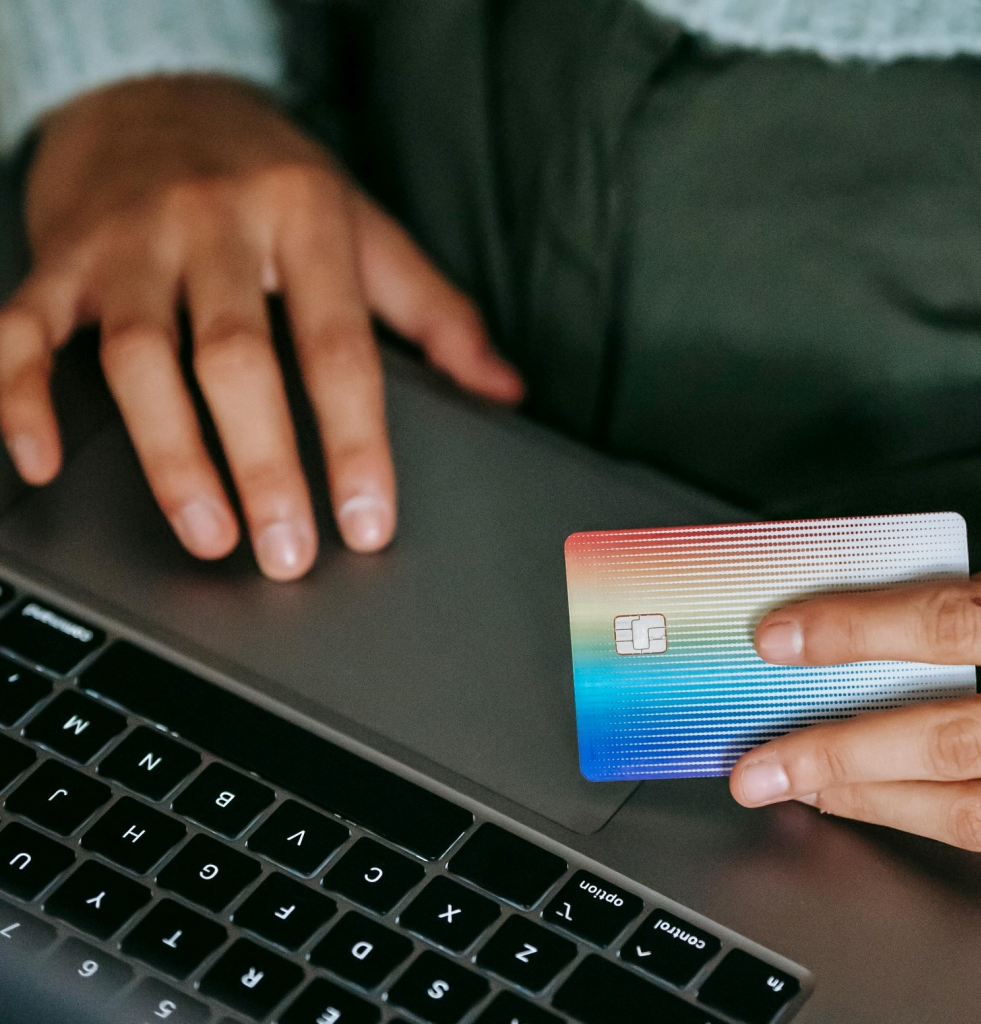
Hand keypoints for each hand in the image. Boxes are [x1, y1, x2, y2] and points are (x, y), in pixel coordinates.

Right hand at [0, 75, 522, 578]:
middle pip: (235, 359)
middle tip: (288, 553)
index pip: (338, 347)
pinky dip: (19, 396)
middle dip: (263, 466)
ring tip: (208, 536)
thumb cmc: (272, 177)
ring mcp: (127, 240)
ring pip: (138, 357)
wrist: (153, 87)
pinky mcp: (58, 257)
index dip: (354, 442)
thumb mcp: (365, 229)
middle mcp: (212, 222)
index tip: (366, 522)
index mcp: (303, 218)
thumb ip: (434, 315)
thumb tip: (505, 390)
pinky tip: (40, 463)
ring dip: (170, 457)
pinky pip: (24, 330)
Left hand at [729, 517, 980, 872]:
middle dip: (840, 757)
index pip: (965, 627)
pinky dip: (953, 824)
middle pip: (961, 746)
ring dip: (879, 805)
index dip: (860, 636)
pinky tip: (898, 805)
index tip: (782, 642)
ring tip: (810, 790)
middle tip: (759, 765)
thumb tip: (877, 647)